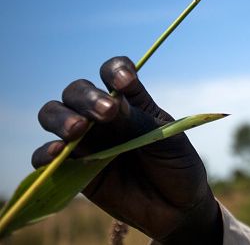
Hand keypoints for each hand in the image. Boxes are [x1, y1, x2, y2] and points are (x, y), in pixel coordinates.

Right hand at [32, 57, 221, 243]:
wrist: (176, 207)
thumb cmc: (176, 165)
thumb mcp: (166, 140)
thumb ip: (138, 123)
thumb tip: (111, 105)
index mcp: (131, 101)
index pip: (114, 73)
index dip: (115, 71)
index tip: (125, 82)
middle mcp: (103, 116)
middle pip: (78, 91)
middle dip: (87, 97)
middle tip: (106, 114)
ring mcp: (86, 140)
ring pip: (54, 115)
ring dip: (61, 117)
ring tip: (77, 130)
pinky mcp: (72, 169)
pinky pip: (46, 157)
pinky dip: (45, 153)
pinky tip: (58, 153)